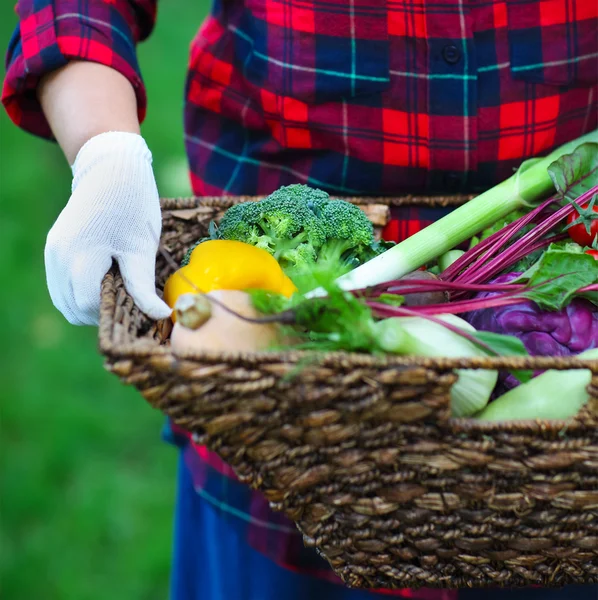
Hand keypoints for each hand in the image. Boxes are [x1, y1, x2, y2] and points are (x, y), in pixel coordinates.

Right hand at [44, 131, 171, 324]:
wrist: (112, 169)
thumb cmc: (133, 206)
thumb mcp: (142, 249)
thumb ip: (144, 287)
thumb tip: (161, 316)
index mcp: (78, 255)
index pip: (88, 305)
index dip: (114, 310)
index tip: (135, 303)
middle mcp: (57, 256)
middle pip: (73, 308)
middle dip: (101, 312)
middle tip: (128, 298)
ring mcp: (52, 252)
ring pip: (64, 300)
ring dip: (88, 305)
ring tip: (117, 288)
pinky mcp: (53, 248)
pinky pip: (61, 285)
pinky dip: (79, 292)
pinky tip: (104, 280)